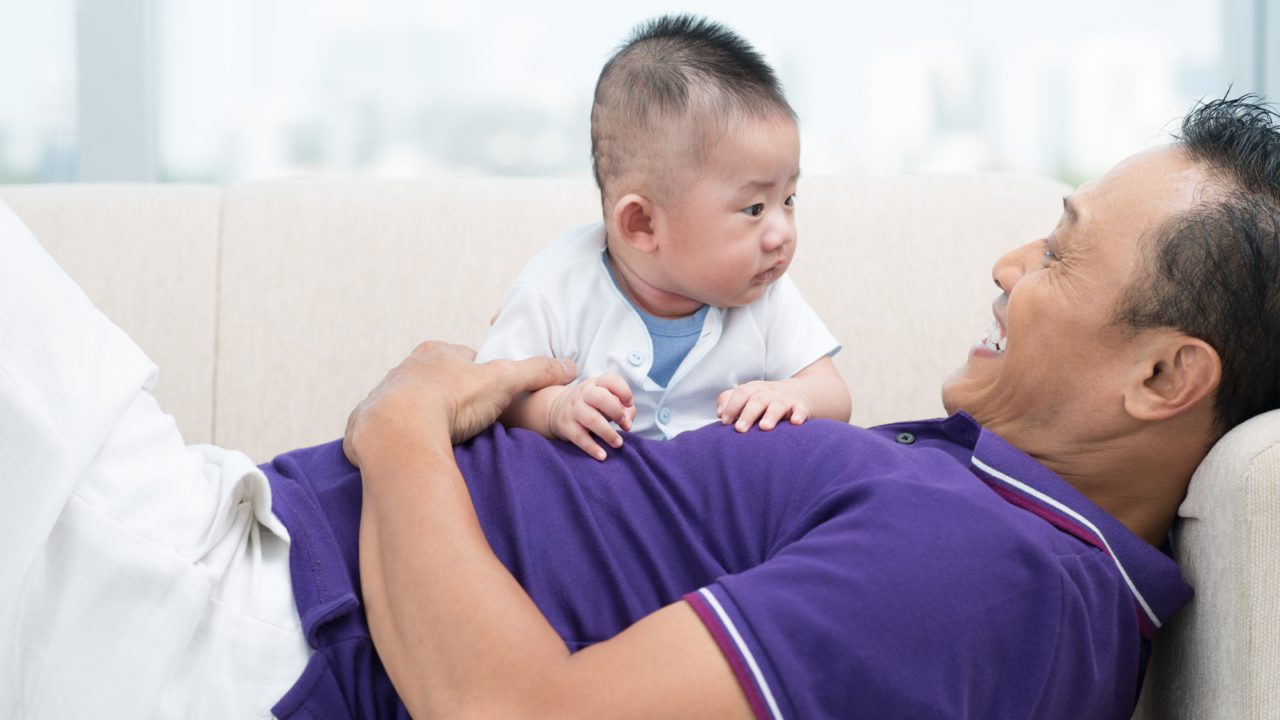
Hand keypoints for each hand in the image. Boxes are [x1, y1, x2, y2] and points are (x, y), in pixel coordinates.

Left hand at [343, 341, 575, 467]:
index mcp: (437, 352)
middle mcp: (406, 367)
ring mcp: (383, 394)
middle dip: (449, 394)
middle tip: (467, 419)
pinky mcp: (366, 422)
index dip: (479, 375)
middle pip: (434, 378)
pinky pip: (384, 428)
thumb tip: (570, 366)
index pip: (464, 359)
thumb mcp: (503, 381)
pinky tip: (410, 450)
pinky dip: (397, 437)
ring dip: (422, 416)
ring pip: (408, 402)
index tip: (489, 395)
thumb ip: (536, 372)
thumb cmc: (451, 400)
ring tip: (440, 437)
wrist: (396, 430)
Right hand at [547, 373, 636, 460]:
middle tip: (623, 424)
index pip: (611, 380)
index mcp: (597, 384)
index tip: (629, 404)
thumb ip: (624, 409)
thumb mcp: (606, 400)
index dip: (624, 392)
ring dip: (608, 433)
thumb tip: (627, 424)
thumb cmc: (590, 405)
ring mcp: (573, 409)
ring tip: (618, 443)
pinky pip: (580, 437)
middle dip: (616, 412)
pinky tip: (602, 455)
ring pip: (592, 419)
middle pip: (601, 398)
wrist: (555, 409)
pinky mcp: (566, 426)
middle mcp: (584, 394)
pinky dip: (592, 448)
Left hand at [716, 380, 811, 431]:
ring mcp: (786, 399)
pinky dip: (798, 415)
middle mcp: (769, 393)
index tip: (724, 421)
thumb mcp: (748, 396)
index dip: (732, 406)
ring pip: (777, 405)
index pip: (740, 393)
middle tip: (740, 429)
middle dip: (748, 414)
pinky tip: (795, 422)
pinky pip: (800, 410)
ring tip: (764, 427)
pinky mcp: (801, 407)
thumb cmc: (766, 400)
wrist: (800, 393)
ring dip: (771, 415)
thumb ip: (731, 402)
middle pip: (757, 400)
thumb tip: (719, 413)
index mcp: (754, 389)